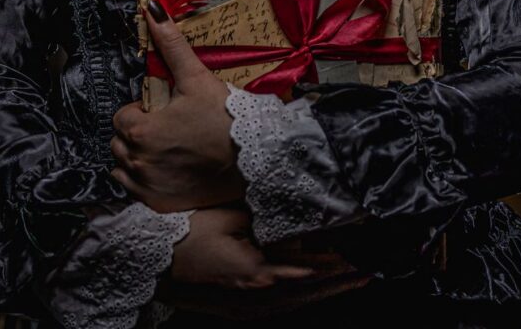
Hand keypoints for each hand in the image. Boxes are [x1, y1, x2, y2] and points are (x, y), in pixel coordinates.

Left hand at [110, 0, 245, 211]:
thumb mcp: (196, 78)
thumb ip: (171, 45)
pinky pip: (137, 192)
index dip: (142, 111)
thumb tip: (152, 9)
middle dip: (137, 134)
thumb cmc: (225, 118)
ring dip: (136, 159)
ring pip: (123, 169)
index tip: (164, 111)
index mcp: (140, 132)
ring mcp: (147, 188)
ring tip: (166, 150)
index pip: (122, 117)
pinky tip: (170, 171)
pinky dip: (146, 182)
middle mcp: (137, 163)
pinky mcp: (160, 205)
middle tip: (168, 129)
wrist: (255, 158)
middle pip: (120, 143)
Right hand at [157, 205, 372, 318]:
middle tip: (369, 271)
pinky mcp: (238, 304)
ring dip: (325, 291)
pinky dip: (300, 298)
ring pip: (297, 301)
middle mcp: (256, 292)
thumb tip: (299, 222)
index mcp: (257, 271)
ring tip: (352, 281)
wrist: (151, 260)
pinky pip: (279, 304)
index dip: (336, 259)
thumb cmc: (186, 231)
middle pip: (309, 289)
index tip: (359, 251)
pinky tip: (313, 291)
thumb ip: (265, 221)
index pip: (308, 267)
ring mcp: (246, 302)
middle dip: (341, 280)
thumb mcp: (228, 217)